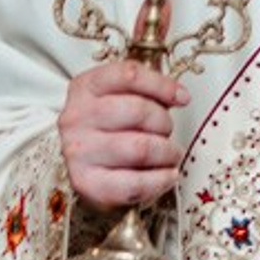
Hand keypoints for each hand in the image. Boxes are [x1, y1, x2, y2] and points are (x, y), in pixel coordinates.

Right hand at [60, 57, 188, 208]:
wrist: (79, 167)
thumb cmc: (107, 127)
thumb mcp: (118, 97)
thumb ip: (147, 91)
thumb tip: (181, 96)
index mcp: (85, 87)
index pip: (129, 75)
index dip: (162, 85)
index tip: (183, 98)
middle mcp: (76, 117)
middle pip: (138, 112)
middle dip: (164, 123)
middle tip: (168, 132)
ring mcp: (78, 152)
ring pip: (140, 148)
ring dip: (167, 152)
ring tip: (172, 154)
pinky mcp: (86, 184)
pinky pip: (135, 183)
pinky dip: (161, 180)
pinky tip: (168, 174)